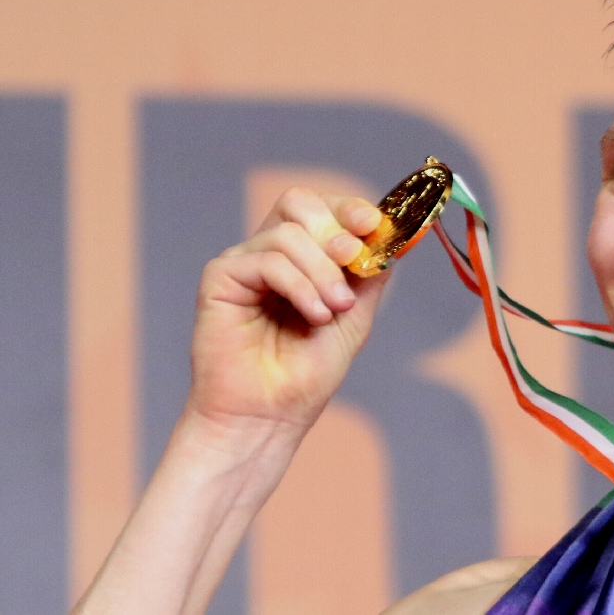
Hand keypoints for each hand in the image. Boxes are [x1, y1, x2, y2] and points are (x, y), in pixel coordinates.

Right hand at [188, 187, 389, 435]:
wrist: (271, 414)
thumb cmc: (308, 372)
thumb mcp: (356, 314)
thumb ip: (370, 271)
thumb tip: (390, 230)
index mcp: (301, 257)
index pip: (322, 208)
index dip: (349, 208)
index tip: (373, 224)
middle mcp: (269, 253)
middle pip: (298, 202)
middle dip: (334, 227)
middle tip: (352, 259)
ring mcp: (243, 264)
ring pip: (288, 233)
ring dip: (322, 271)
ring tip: (332, 310)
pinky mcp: (220, 279)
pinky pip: (267, 260)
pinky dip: (299, 285)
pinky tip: (313, 315)